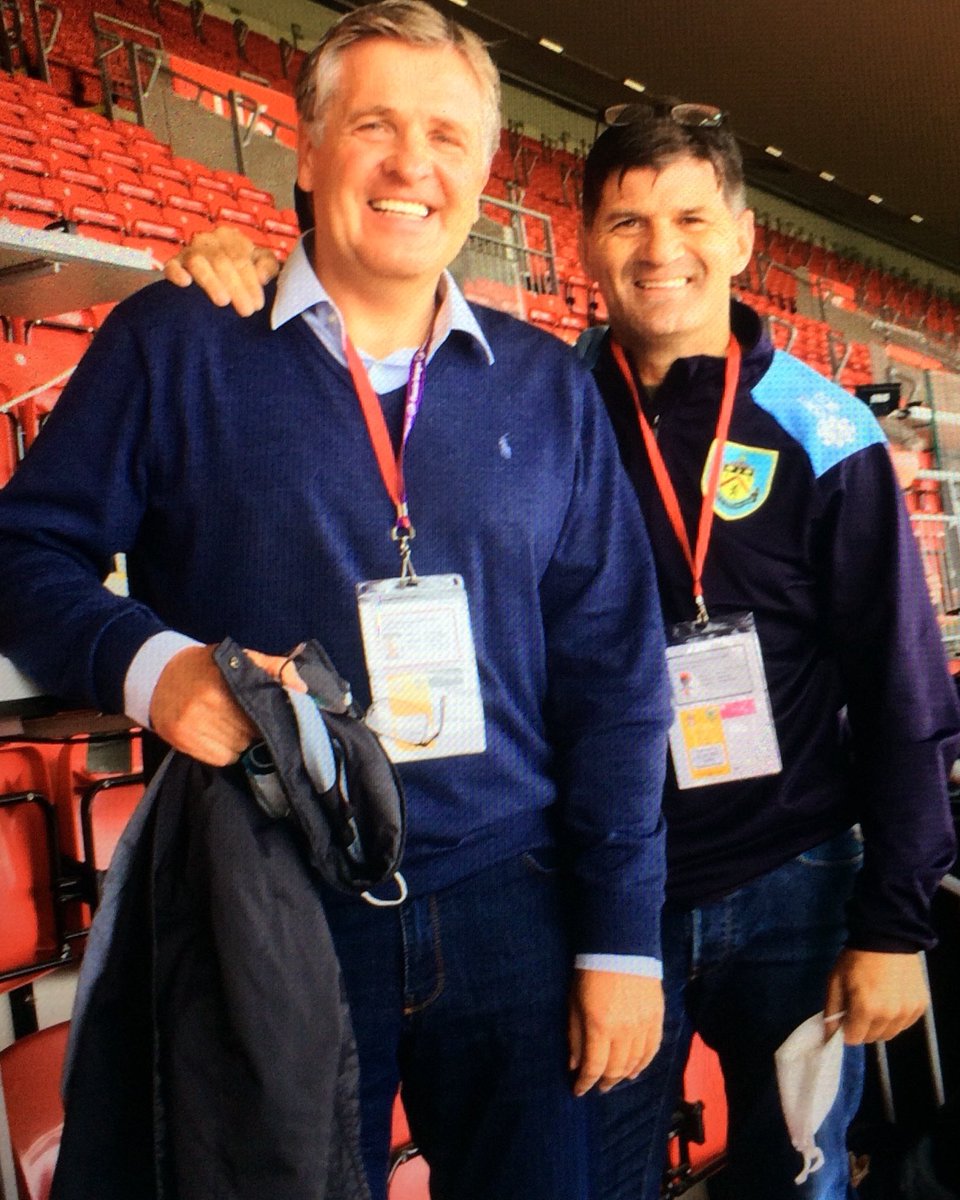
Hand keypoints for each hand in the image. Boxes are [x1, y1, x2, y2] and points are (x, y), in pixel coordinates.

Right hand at [150, 644, 305, 765]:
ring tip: (230, 724)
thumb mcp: (242, 657)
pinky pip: (222, 759)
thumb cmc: (209, 667)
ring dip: (241, 741)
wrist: (159, 675)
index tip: (271, 714)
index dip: (270, 715)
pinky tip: (218, 735)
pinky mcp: (183, 742)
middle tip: (247, 718)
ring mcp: (192, 725)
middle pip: (252, 732)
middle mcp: (207, 704)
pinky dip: (226, 751)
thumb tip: (302, 687)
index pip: (263, 710)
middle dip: (255, 728)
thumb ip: (275, 667)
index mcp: (226, 681)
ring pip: (239, 748)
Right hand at [163, 227, 279, 315]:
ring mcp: (189, 251)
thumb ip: (267, 266)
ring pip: (198, 262)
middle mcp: (208, 240)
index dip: (250, 283)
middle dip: (236, 287)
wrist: (219, 275)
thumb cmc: (244, 270)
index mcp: (230, 237)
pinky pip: (171, 265)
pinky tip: (185, 283)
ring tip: (222, 301)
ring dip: (211, 282)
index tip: (258, 305)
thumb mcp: (262, 264)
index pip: (241, 258)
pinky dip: (176, 273)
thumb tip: (261, 277)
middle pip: (222, 261)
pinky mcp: (174, 264)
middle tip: (246, 311)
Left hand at [568, 969, 663, 1095]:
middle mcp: (624, 1031)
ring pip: (636, 1063)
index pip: (593, 1067)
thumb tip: (575, 1064)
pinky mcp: (657, 1018)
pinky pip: (652, 1049)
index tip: (578, 1090)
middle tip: (598, 1087)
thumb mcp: (574, 1002)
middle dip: (605, 1081)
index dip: (585, 1083)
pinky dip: (644, 1063)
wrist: (621, 947)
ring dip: (624, 1075)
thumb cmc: (590, 973)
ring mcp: (643, 1025)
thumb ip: (575, 1036)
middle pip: (616, 1069)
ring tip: (615, 1080)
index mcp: (599, 1027)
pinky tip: (636, 1070)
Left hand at [823, 948, 928, 1043]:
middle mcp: (889, 1014)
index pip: (854, 1039)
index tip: (845, 1018)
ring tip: (875, 1002)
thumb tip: (830, 1034)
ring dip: (879, 1025)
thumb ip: (832, 1010)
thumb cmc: (856, 958)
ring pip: (890, 1033)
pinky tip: (890, 1000)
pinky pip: (904, 1024)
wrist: (886, 937)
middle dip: (861, 1027)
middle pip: (872, 1038)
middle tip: (858, 1008)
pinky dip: (896, 1018)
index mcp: (866, 1008)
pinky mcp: (920, 1006)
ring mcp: (907, 1011)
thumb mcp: (835, 980)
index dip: (846, 1030)